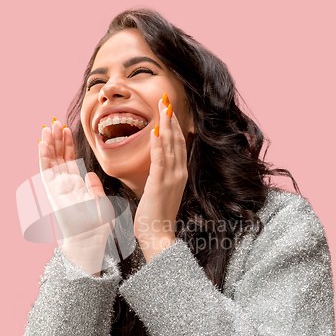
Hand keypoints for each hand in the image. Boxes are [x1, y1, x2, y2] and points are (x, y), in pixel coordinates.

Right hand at [39, 121, 114, 247]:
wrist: (91, 240)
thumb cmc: (97, 227)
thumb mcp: (101, 202)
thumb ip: (95, 188)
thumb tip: (90, 175)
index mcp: (76, 187)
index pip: (69, 161)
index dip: (67, 145)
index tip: (67, 130)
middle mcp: (64, 185)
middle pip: (58, 157)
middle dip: (56, 139)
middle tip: (55, 122)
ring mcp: (57, 188)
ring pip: (50, 161)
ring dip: (49, 143)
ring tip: (48, 126)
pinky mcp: (52, 192)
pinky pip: (46, 170)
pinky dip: (44, 156)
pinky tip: (43, 142)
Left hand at [134, 98, 187, 260]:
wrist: (158, 236)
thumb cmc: (156, 216)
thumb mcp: (161, 192)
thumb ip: (161, 177)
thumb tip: (157, 168)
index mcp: (179, 175)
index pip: (178, 145)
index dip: (175, 126)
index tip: (169, 110)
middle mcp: (178, 174)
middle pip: (177, 141)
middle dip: (171, 119)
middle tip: (167, 100)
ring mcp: (171, 179)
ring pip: (170, 146)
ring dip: (167, 125)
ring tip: (164, 107)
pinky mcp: (160, 185)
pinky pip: (160, 161)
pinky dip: (159, 145)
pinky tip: (157, 131)